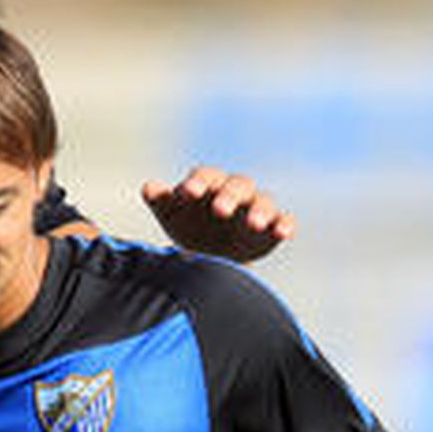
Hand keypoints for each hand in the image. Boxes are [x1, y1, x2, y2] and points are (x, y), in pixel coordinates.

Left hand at [142, 168, 294, 262]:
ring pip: (262, 202)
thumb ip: (161, 201)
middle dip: (229, 196)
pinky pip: (283, 221)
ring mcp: (255, 209)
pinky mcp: (272, 229)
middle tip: (220, 210)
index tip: (188, 193)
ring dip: (259, 211)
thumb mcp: (172, 215)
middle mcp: (234, 191)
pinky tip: (283, 232)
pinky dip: (284, 225)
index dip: (197, 182)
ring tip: (254, 224)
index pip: (204, 176)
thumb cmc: (187, 226)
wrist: (210, 256)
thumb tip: (148, 188)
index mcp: (207, 183)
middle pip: (237, 185)